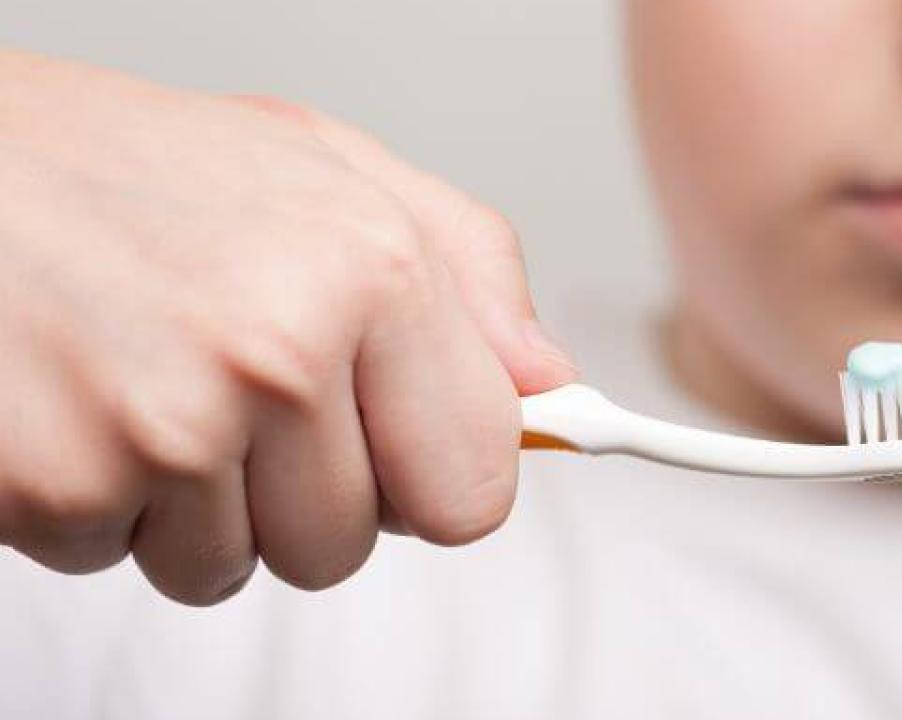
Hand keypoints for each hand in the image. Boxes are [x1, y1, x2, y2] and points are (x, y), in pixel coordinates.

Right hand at [0, 50, 576, 603]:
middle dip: (294, 490)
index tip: (398, 451)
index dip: (426, 477)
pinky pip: (121, 561)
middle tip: (227, 386)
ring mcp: (168, 430)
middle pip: (348, 544)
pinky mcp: (60, 488)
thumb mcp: (318, 165)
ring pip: (235, 568)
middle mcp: (279, 353)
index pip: (475, 489)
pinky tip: (76, 401)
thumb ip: (462, 268)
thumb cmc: (111, 162)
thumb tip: (544, 382)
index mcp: (370, 271)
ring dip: (190, 502)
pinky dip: (96, 504)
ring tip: (142, 379)